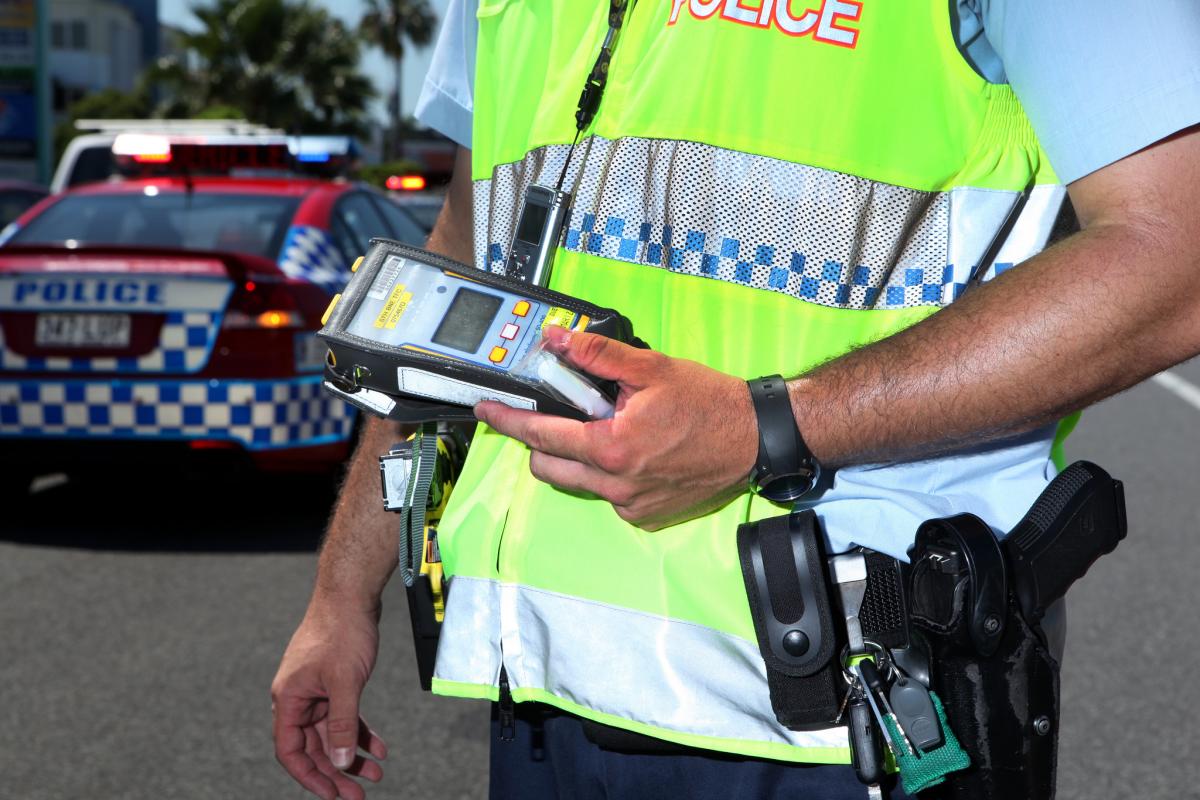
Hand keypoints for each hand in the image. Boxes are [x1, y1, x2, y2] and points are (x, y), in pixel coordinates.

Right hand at [271, 603, 386, 799]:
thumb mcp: (345, 683)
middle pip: (313, 746)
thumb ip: (342, 724)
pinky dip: (361, 731)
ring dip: (353, 754)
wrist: (350, 594)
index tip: (333, 795)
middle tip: (359, 794)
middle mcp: (297, 698)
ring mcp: (316, 690)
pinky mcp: (334, 682)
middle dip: (337, 771)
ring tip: (376, 774)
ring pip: (332, 733)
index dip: (310, 777)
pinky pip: (345, 715)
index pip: (290, 751)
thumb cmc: (342, 632)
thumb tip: (341, 762)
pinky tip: (379, 748)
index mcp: (288, 699)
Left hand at [475, 326, 758, 529]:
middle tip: (558, 415)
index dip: (506, 421)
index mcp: (611, 448)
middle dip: (541, 441)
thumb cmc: (709, 403)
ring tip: (605, 429)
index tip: (486, 410)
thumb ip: (597, 355)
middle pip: (547, 466)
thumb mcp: (651, 368)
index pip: (540, 435)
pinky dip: (607, 474)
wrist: (755, 439)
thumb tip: (557, 340)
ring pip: (576, 483)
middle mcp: (616, 485)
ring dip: (576, 457)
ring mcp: (631, 505)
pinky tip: (634, 452)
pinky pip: (607, 496)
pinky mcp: (646, 516)